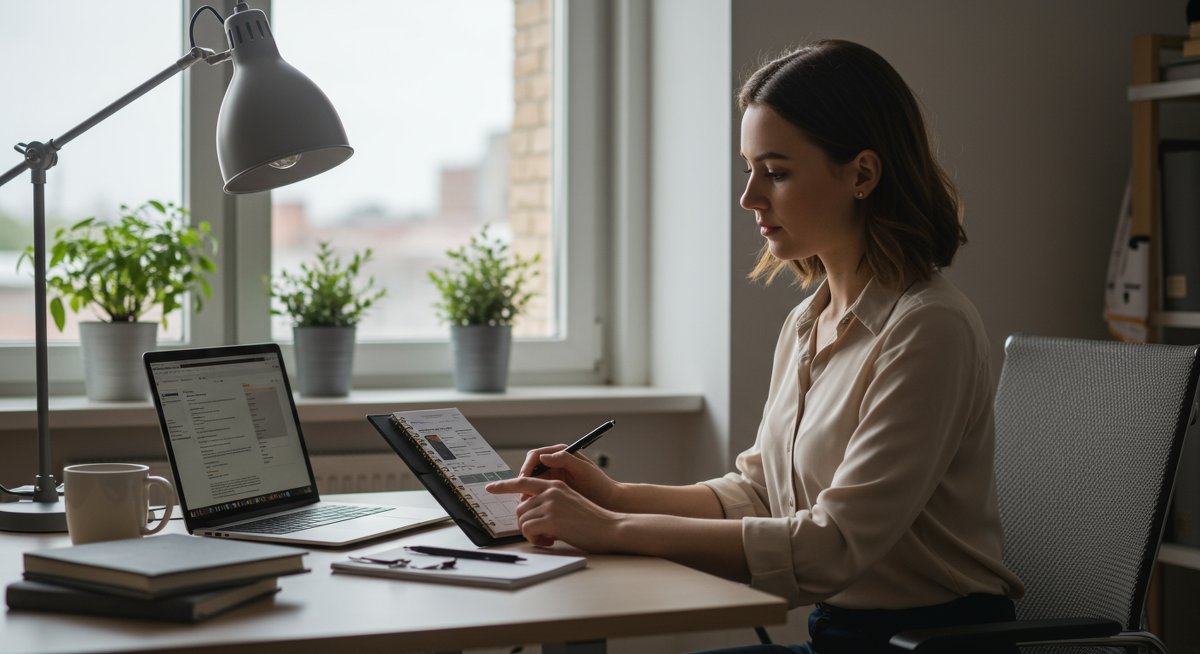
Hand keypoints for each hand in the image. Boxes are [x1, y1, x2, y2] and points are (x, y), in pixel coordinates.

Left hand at [485, 476, 622, 549]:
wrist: (610, 528)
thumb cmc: (592, 521)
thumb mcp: (570, 503)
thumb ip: (550, 502)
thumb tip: (530, 513)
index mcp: (555, 485)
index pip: (523, 481)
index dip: (504, 485)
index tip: (490, 488)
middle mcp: (550, 491)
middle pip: (520, 507)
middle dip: (526, 523)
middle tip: (543, 534)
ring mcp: (550, 504)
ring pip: (522, 520)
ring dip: (531, 533)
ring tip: (550, 538)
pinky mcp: (551, 519)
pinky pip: (527, 530)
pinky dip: (535, 539)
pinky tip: (550, 541)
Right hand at [515, 444, 620, 508]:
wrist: (609, 502)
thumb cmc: (600, 485)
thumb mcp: (584, 470)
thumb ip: (566, 460)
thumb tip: (544, 456)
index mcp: (561, 454)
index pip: (535, 456)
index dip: (526, 467)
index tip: (523, 479)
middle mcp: (554, 464)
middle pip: (530, 469)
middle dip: (523, 481)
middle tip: (523, 495)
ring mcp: (553, 477)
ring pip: (531, 482)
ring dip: (526, 492)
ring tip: (527, 504)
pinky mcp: (553, 490)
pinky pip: (536, 493)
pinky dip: (533, 500)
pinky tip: (534, 509)